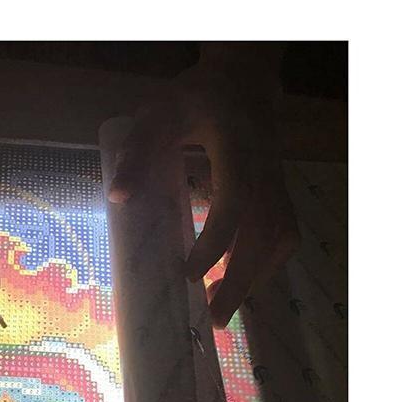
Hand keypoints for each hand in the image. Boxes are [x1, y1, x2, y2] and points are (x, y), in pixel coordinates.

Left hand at [108, 45, 300, 327]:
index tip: (190, 276)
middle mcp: (265, 173)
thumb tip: (117, 198)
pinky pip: (283, 236)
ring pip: (279, 240)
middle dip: (241, 279)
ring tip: (222, 309)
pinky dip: (265, 266)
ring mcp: (278, 185)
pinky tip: (238, 282)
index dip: (216, 243)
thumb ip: (137, 153)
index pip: (234, 203)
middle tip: (215, 318)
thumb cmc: (194, 100)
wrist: (242, 83)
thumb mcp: (157, 116)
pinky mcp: (279, 194)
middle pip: (265, 233)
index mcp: (237, 151)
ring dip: (254, 278)